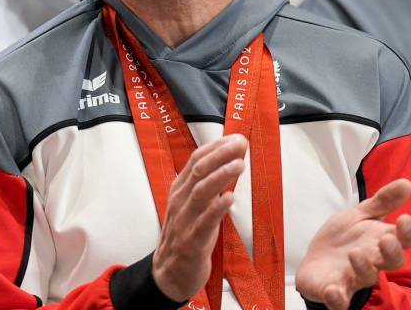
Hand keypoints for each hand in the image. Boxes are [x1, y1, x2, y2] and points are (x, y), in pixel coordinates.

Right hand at [151, 134, 247, 302]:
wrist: (169, 273)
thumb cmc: (187, 236)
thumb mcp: (193, 207)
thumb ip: (206, 187)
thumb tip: (228, 164)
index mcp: (180, 190)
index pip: (196, 160)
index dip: (216, 147)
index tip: (236, 137)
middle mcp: (180, 201)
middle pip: (198, 171)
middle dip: (220, 155)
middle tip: (241, 144)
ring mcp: (185, 220)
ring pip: (201, 192)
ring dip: (220, 176)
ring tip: (239, 164)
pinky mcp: (192, 240)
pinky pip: (204, 221)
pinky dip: (216, 208)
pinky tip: (229, 198)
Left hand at [296, 179, 410, 309]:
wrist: (316, 262)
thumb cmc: (343, 240)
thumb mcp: (360, 216)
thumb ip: (382, 202)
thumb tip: (406, 182)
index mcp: (380, 244)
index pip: (402, 241)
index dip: (406, 232)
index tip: (405, 218)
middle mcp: (372, 263)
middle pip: (391, 262)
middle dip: (391, 252)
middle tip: (385, 240)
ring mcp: (353, 279)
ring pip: (366, 278)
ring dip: (363, 268)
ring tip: (355, 254)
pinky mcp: (334, 292)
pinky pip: (339, 300)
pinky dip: (337, 297)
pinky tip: (333, 291)